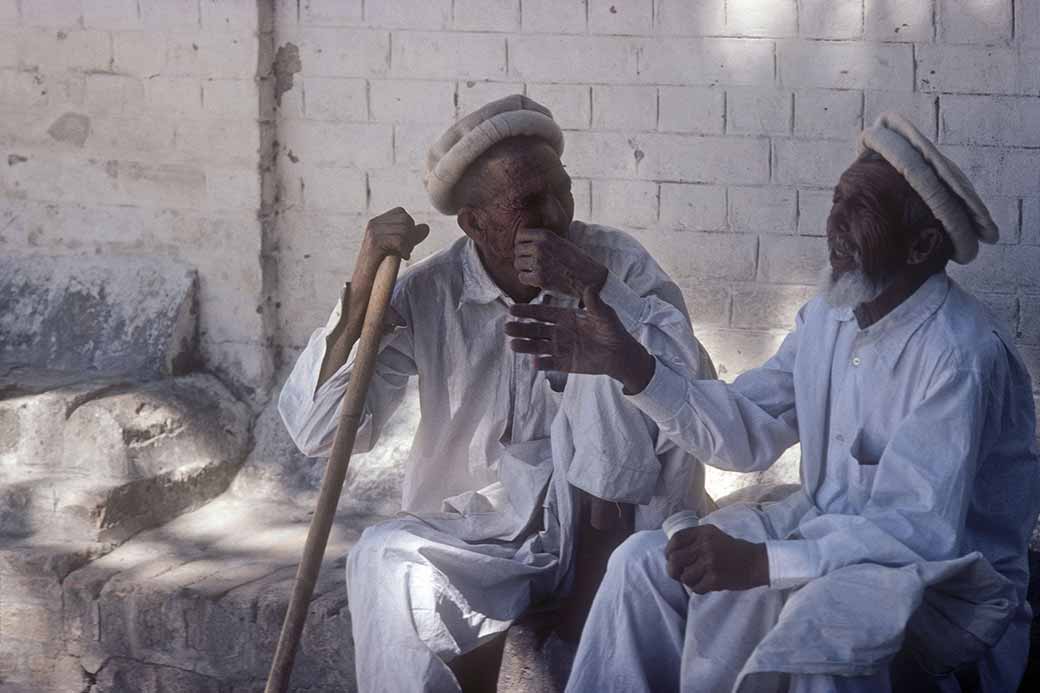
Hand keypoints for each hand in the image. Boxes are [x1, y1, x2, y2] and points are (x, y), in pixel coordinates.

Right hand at [356, 207, 429, 281]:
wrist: (364, 282)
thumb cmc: (381, 266)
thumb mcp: (398, 247)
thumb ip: (411, 237)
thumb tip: (426, 227)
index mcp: (377, 222)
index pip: (401, 213)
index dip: (409, 227)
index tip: (405, 242)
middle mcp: (374, 224)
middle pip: (405, 220)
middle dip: (411, 235)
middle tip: (406, 250)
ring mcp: (373, 232)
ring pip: (404, 230)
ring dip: (409, 244)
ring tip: (403, 254)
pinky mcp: (375, 243)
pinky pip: (399, 240)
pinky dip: (405, 250)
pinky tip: (403, 257)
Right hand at [506, 287, 655, 393]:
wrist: (620, 354)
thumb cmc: (612, 330)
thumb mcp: (605, 315)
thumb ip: (595, 304)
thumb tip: (591, 287)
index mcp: (565, 317)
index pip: (543, 313)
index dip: (528, 311)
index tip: (512, 309)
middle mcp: (559, 332)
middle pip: (536, 330)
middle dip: (521, 328)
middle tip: (507, 327)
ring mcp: (560, 348)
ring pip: (538, 346)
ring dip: (526, 346)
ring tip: (512, 344)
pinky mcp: (565, 364)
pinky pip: (550, 363)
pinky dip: (542, 364)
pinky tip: (534, 363)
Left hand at [513, 228, 607, 297]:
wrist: (590, 277)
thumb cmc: (576, 260)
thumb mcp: (560, 242)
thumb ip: (543, 240)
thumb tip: (523, 242)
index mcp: (546, 235)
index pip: (520, 235)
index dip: (521, 243)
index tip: (527, 250)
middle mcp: (540, 247)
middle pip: (517, 250)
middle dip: (523, 257)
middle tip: (533, 264)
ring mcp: (539, 262)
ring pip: (517, 264)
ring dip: (524, 269)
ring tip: (536, 271)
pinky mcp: (539, 278)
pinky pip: (522, 277)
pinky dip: (528, 279)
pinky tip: (538, 279)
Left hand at [665, 525, 768, 593]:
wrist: (756, 562)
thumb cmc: (732, 550)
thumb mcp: (713, 535)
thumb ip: (694, 540)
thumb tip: (670, 553)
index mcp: (704, 532)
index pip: (676, 540)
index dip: (669, 551)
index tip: (671, 558)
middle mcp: (706, 545)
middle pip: (675, 560)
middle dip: (673, 570)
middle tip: (679, 574)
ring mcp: (710, 562)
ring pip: (684, 577)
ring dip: (688, 581)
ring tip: (698, 578)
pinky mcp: (716, 579)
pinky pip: (696, 588)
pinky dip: (699, 589)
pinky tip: (707, 583)